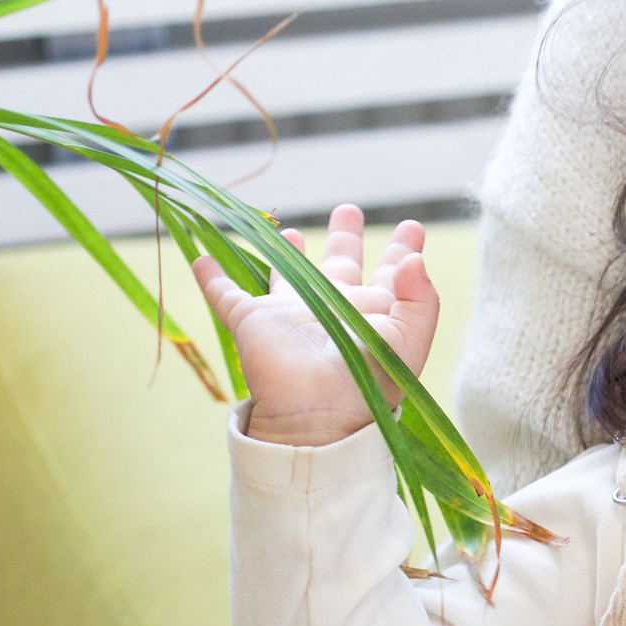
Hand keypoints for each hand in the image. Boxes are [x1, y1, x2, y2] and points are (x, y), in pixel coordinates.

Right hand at [195, 204, 439, 446]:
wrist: (317, 416)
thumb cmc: (369, 382)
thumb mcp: (409, 342)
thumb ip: (422, 300)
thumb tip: (414, 261)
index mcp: (372, 313)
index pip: (392, 275)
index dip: (403, 251)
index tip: (413, 227)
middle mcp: (333, 309)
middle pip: (341, 265)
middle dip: (346, 237)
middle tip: (348, 210)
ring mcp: (292, 314)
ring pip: (288, 274)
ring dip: (288, 252)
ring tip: (290, 231)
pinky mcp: (252, 320)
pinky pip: (225, 294)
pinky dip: (212, 278)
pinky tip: (203, 261)